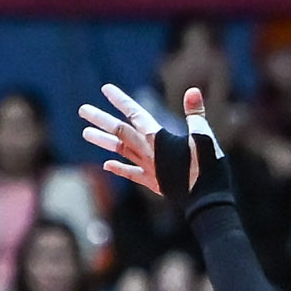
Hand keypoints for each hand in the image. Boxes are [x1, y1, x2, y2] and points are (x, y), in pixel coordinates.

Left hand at [81, 84, 218, 202]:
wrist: (207, 201)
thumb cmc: (208, 168)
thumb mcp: (204, 137)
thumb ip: (195, 114)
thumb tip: (193, 91)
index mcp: (158, 138)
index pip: (135, 114)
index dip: (121, 100)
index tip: (106, 89)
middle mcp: (148, 152)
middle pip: (119, 132)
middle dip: (101, 119)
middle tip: (82, 110)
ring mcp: (149, 168)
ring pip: (120, 151)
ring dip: (103, 141)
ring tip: (86, 133)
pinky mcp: (154, 183)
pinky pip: (131, 174)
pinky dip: (119, 168)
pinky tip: (106, 165)